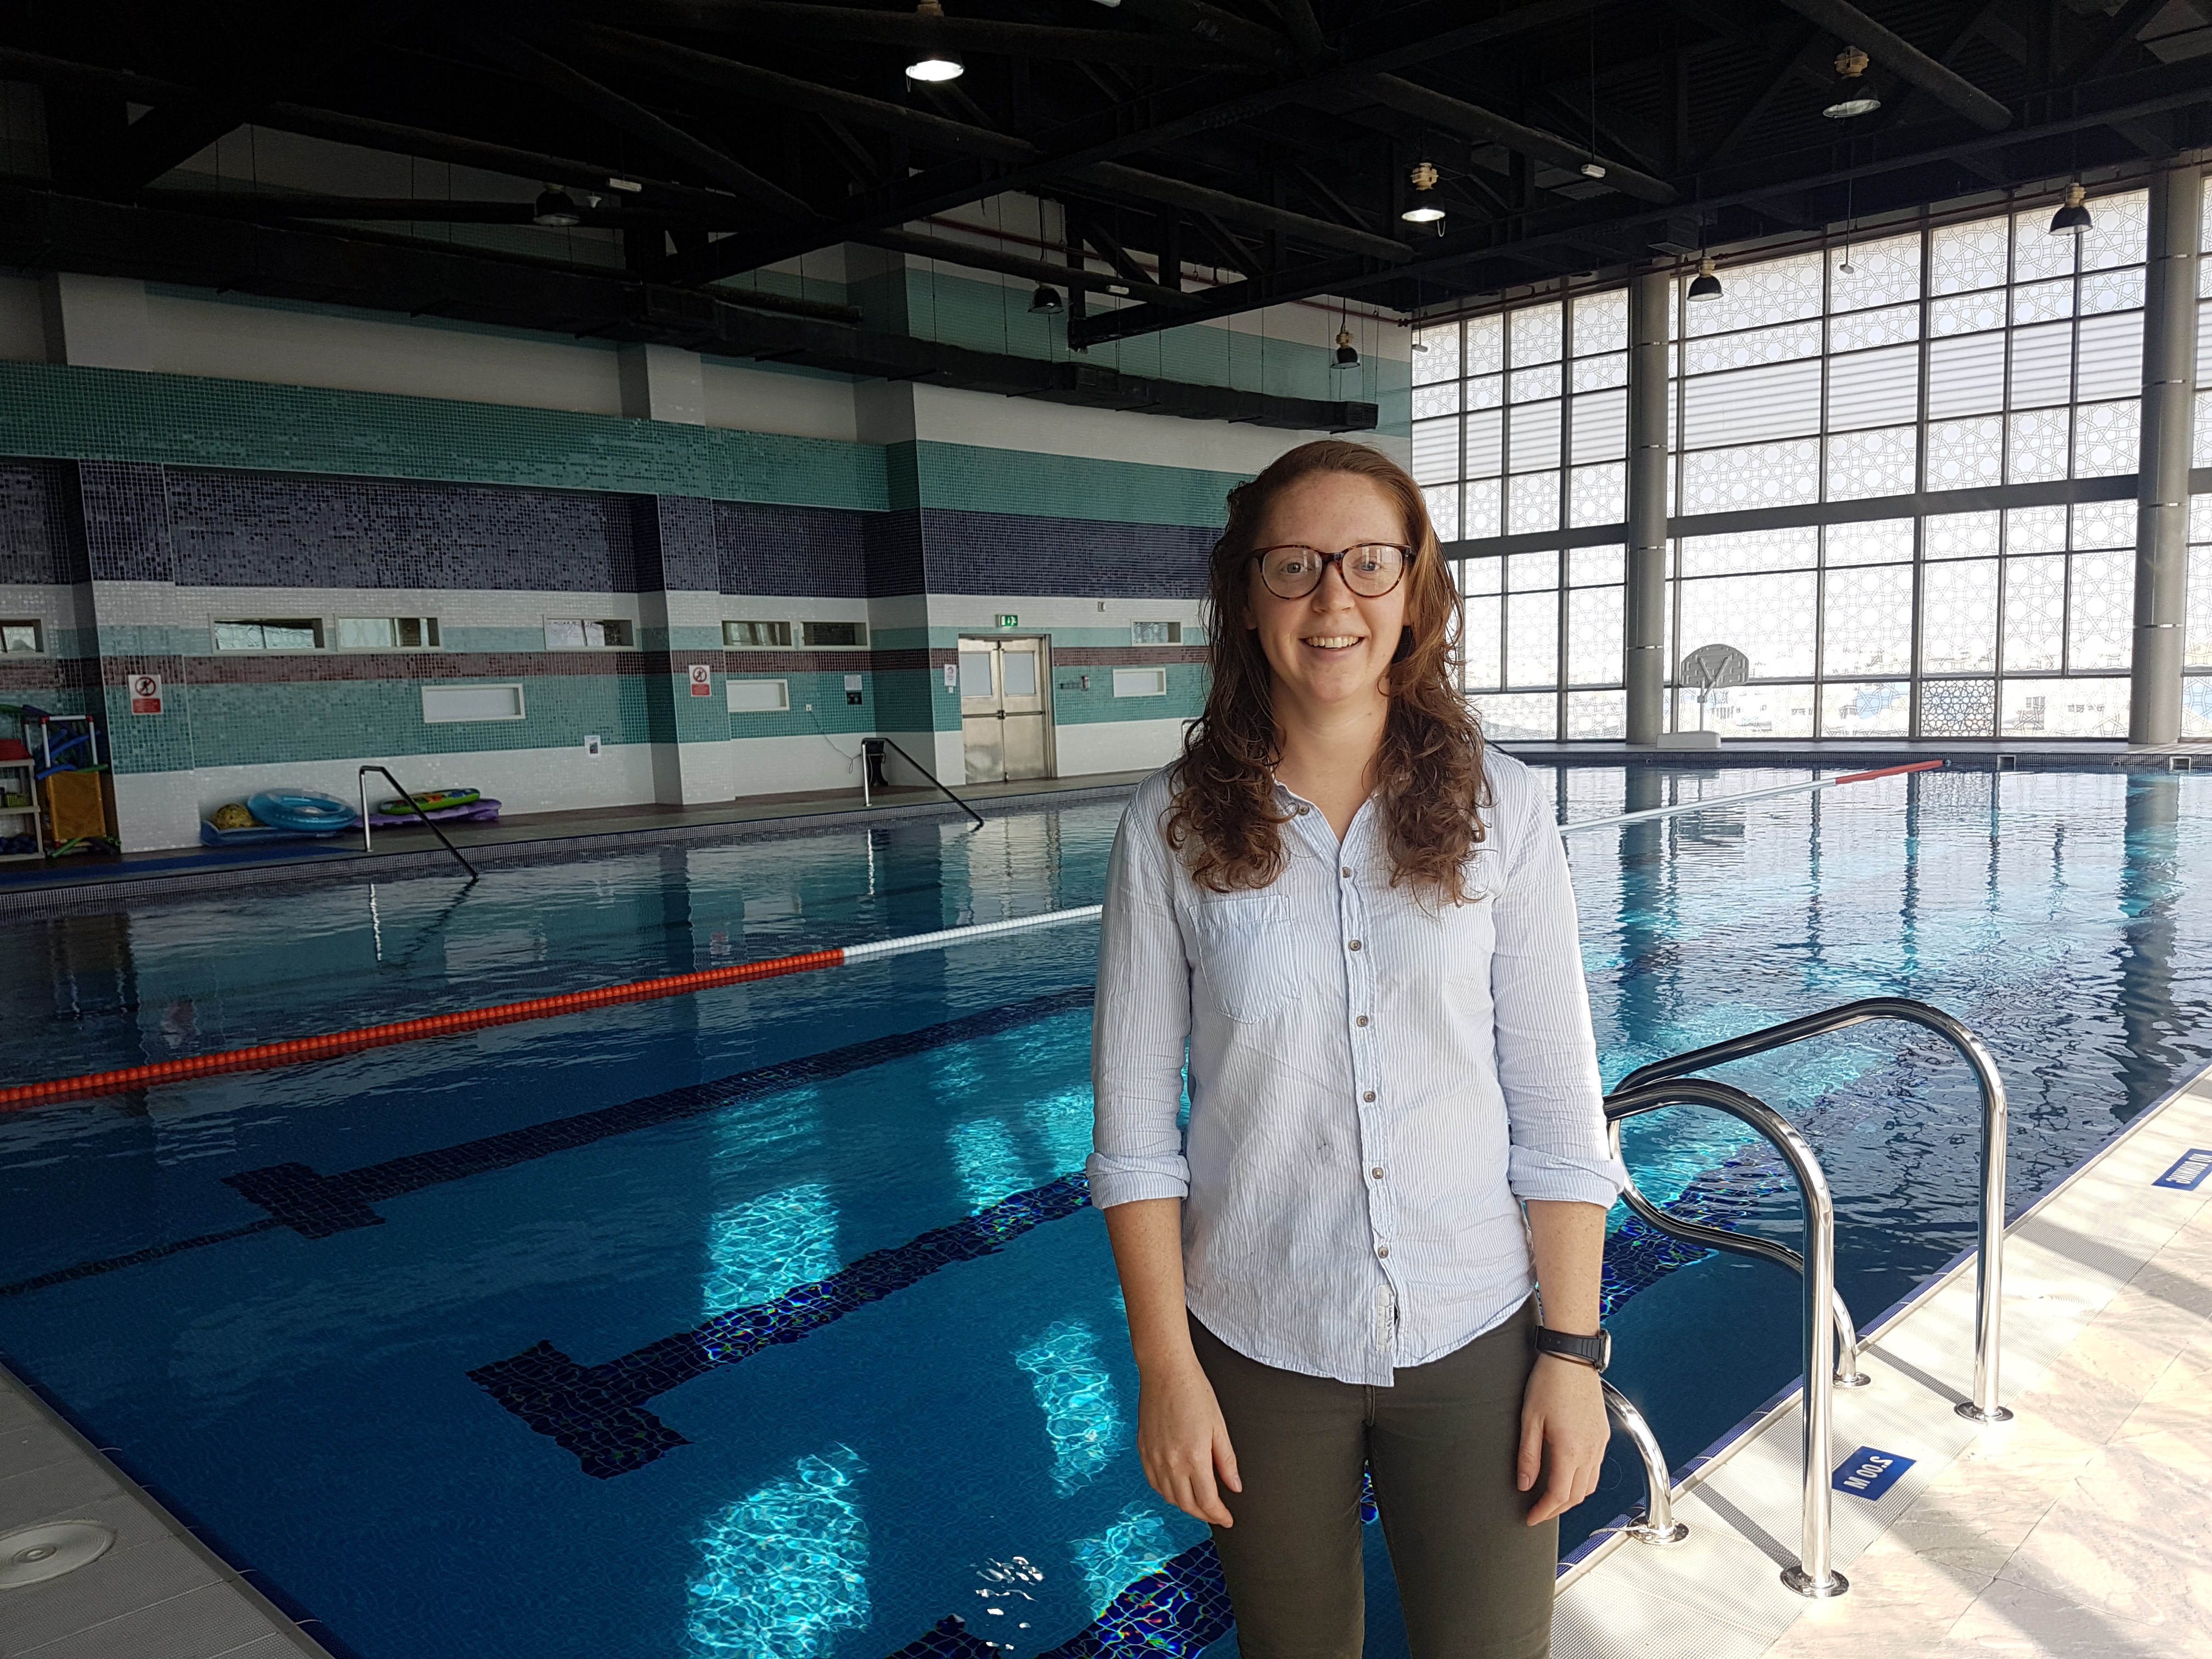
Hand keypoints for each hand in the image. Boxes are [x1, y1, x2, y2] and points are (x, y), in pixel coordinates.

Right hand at [1135, 1357, 1241, 1527]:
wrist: (1166, 1371)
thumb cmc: (1195, 1392)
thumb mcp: (1219, 1426)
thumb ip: (1226, 1461)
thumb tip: (1234, 1486)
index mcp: (1194, 1457)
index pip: (1207, 1500)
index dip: (1219, 1515)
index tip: (1227, 1518)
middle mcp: (1170, 1462)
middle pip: (1187, 1504)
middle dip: (1204, 1514)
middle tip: (1216, 1513)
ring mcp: (1153, 1457)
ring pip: (1169, 1497)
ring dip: (1185, 1505)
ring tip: (1199, 1502)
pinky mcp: (1143, 1450)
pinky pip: (1154, 1483)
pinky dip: (1167, 1492)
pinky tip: (1177, 1488)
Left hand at [1517, 1354, 1608, 1524]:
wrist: (1572, 1357)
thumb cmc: (1550, 1381)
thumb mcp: (1529, 1420)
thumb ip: (1528, 1456)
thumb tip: (1524, 1483)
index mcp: (1570, 1450)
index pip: (1558, 1495)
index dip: (1543, 1511)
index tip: (1531, 1517)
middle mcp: (1589, 1450)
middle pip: (1576, 1496)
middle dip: (1556, 1509)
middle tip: (1538, 1511)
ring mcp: (1599, 1443)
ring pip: (1589, 1485)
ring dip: (1571, 1497)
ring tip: (1551, 1497)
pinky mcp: (1602, 1434)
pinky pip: (1596, 1469)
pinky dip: (1582, 1481)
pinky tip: (1568, 1475)